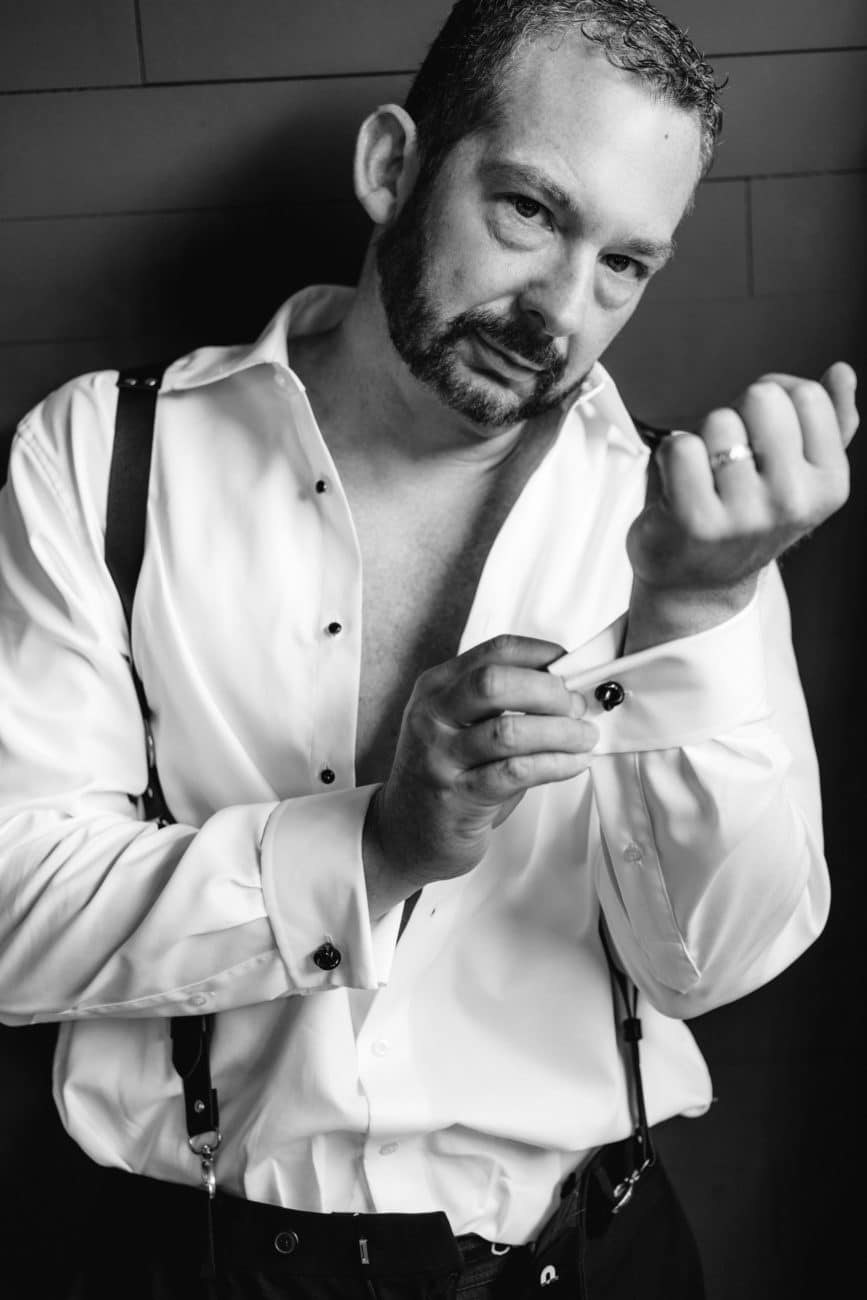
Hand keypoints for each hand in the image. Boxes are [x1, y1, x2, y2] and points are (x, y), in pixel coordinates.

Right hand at [363, 636, 596, 914]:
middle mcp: (431, 716)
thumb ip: (500, 703)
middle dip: (549, 691)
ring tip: (585, 737)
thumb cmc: (446, 776)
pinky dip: (554, 764)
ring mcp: (440, 757)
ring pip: (508, 731)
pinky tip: (574, 764)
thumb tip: (568, 689)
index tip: (572, 666)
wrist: (404, 834)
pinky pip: (514, 773)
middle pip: (495, 683)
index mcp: (436, 688)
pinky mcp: (457, 796)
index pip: (494, 652)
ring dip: (560, 732)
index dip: (542, 654)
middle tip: (578, 707)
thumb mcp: (459, 725)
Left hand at [625, 361, 858, 647]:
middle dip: (739, 416)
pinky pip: (681, 446)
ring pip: (719, 421)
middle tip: (730, 459)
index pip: (805, 394)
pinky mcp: (696, 521)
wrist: (698, 584)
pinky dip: (670, 457)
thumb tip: (841, 371)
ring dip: (704, 441)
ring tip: (706, 479)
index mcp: (830, 484)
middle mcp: (794, 501)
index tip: (763, 434)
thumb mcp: (799, 475)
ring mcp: (746, 514)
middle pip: (762, 398)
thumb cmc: (746, 518)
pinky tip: (679, 487)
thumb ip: (828, 421)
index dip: (775, 399)